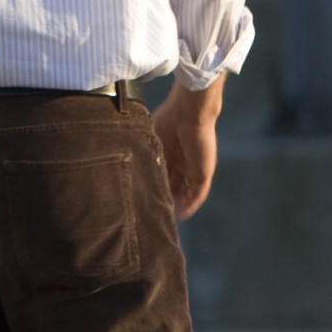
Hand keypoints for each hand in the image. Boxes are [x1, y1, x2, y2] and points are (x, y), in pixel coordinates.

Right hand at [151, 78, 224, 221]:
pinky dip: (189, 206)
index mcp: (170, 155)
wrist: (188, 112)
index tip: (144, 201)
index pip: (163, 178)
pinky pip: (197, 195)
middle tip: (153, 214)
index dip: (155, 189)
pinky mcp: (204, 173)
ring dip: (177, 206)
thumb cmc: (168, 120)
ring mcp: (194, 169)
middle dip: (165, 201)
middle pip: (174, 188)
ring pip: (186, 194)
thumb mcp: (151, 140)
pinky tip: (179, 215)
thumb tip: (127, 166)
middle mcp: (182, 164)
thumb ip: (145, 153)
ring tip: (164, 219)